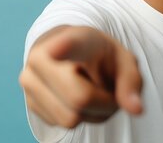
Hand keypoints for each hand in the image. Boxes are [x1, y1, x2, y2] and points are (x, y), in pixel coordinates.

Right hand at [19, 26, 142, 127]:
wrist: (68, 52)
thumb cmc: (102, 57)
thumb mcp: (124, 62)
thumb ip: (132, 82)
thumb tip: (135, 110)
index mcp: (76, 38)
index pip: (70, 43)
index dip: (63, 47)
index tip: (56, 50)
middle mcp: (43, 56)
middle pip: (80, 99)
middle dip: (104, 104)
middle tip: (110, 90)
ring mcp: (29, 79)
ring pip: (71, 118)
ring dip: (92, 114)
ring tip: (93, 93)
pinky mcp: (27, 102)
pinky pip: (61, 124)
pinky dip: (78, 118)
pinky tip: (77, 100)